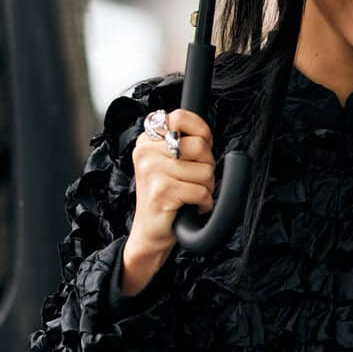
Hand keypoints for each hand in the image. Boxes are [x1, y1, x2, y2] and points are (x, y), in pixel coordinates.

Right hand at [130, 107, 215, 256]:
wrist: (149, 234)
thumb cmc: (165, 198)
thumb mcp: (169, 163)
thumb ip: (181, 143)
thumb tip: (206, 136)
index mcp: (147, 140)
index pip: (181, 117)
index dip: (202, 132)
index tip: (203, 148)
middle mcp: (146, 152)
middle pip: (200, 146)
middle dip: (206, 166)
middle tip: (194, 180)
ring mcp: (152, 171)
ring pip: (205, 171)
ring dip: (206, 187)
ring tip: (190, 195)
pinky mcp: (162, 191)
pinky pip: (202, 192)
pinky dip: (204, 203)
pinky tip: (190, 206)